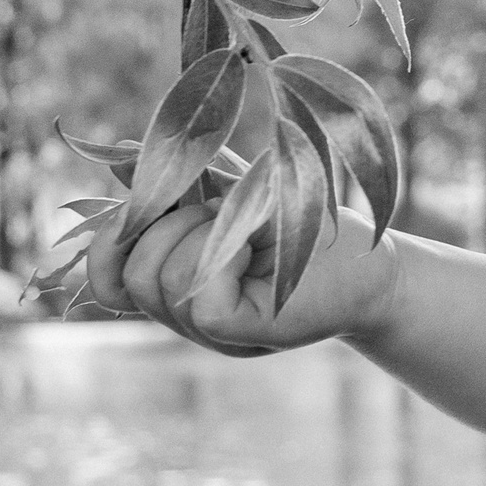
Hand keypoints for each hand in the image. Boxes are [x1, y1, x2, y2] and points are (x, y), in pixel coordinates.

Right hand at [82, 200, 400, 358]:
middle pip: (125, 276)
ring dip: (198, 234)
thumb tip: (119, 152)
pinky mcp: (238, 334)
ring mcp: (209, 333)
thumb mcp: (238, 193)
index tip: (149, 201)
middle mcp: (186, 317)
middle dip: (164, 226)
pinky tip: (256, 249)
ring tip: (244, 228)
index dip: (109, 240)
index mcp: (179, 287)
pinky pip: (196, 295)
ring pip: (157, 281)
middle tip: (220, 211)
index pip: (107, 281)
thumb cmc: (313, 225)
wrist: (378, 259)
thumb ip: (182, 180)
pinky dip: (223, 255)